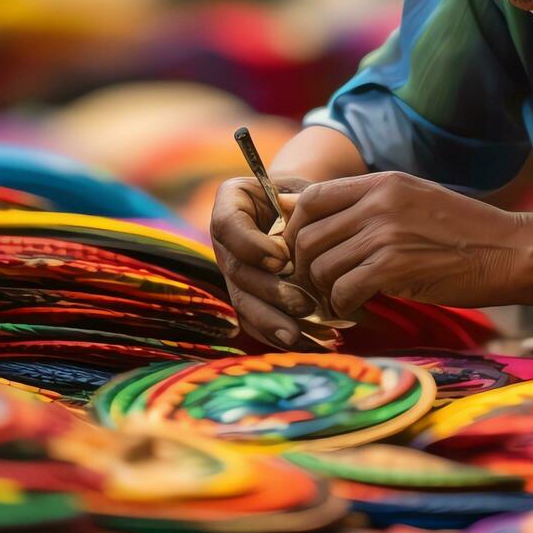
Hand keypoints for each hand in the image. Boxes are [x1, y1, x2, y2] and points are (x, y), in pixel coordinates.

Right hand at [208, 176, 322, 348]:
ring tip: (299, 336)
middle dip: (270, 292)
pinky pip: (255, 321)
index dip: (252, 246)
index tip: (284, 257)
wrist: (304, 207)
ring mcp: (232, 270)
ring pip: (243, 303)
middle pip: (236, 272)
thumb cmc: (306, 194)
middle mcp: (225, 240)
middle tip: (304, 304)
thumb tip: (294, 237)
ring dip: (271, 323)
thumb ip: (300, 206)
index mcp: (230, 203)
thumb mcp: (303, 189)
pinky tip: (306, 344)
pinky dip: (278, 335)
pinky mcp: (246, 295)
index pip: (228, 226)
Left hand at [285, 171, 532, 318]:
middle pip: (308, 235)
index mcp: (382, 183)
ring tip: (340, 299)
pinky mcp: (393, 268)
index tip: (302, 250)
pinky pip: (343, 291)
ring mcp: (384, 234)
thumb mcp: (416, 200)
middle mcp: (378, 203)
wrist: (509, 252)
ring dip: (325, 290)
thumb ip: (374, 206)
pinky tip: (357, 309)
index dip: (296, 228)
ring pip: (321, 266)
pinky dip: (343, 306)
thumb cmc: (465, 233)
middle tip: (317, 285)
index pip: (311, 197)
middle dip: (304, 267)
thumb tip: (328, 225)